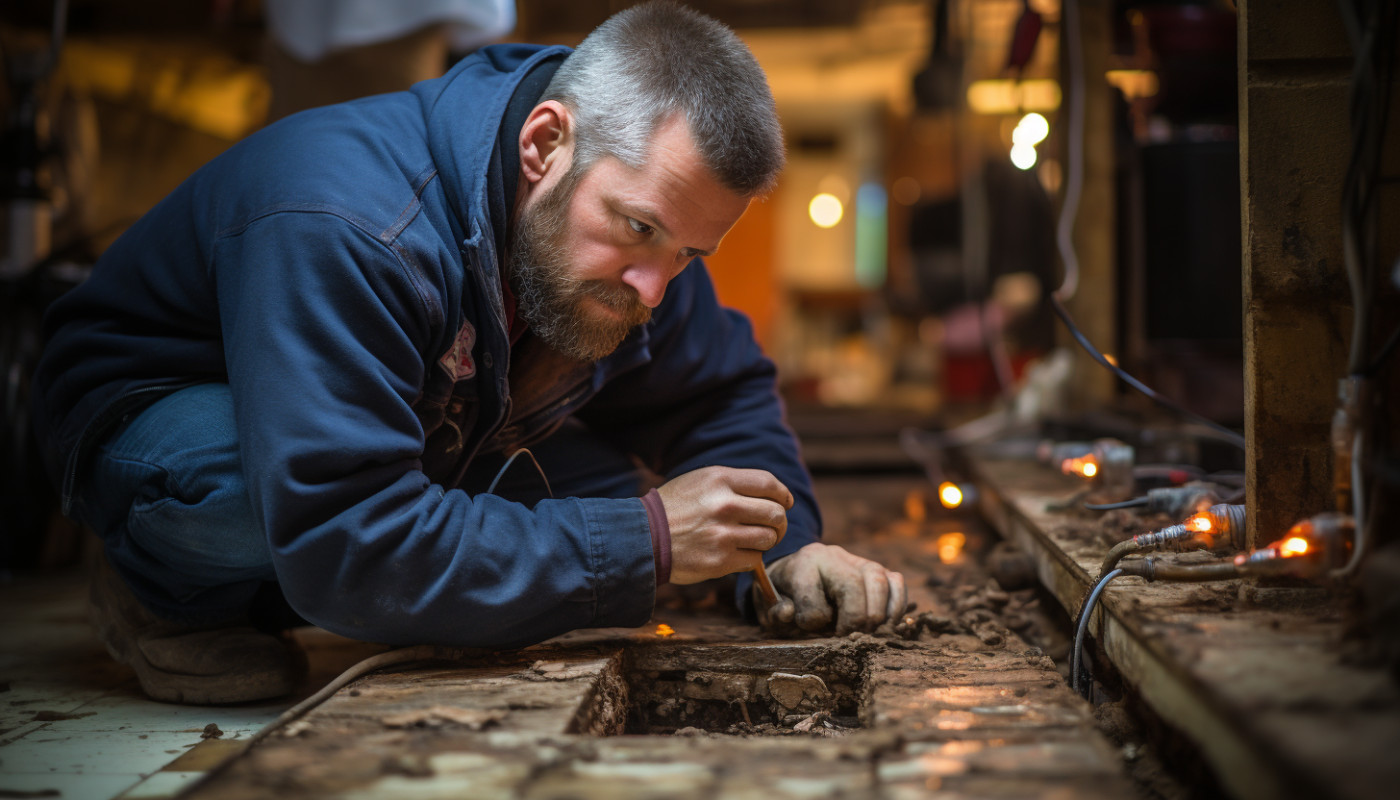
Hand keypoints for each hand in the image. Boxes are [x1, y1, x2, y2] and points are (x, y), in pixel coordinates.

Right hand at [658, 466, 792, 584]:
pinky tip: (736, 553)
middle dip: (779, 522)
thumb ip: (735, 484)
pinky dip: (750, 558)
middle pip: (776, 513)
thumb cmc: (675, 508)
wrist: (644, 537)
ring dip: (766, 541)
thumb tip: (774, 495)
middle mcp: (725, 504)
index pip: (769, 484)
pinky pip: (753, 559)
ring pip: (769, 538)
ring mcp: (723, 534)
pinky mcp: (720, 560)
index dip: (783, 495)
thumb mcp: (701, 481)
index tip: (785, 503)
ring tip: (753, 541)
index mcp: (720, 479)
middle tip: (771, 527)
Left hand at [758, 543, 906, 635]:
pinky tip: (887, 624)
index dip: (813, 622)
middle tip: (847, 638)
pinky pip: (897, 583)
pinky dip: (897, 606)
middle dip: (853, 620)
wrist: (797, 570)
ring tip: (867, 633)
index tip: (812, 629)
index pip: (813, 598)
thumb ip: (776, 612)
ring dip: (877, 615)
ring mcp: (859, 561)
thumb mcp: (771, 602)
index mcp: (804, 564)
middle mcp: (834, 556)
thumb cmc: (785, 593)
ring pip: (879, 581)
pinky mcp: (878, 570)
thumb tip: (788, 614)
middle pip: (853, 585)